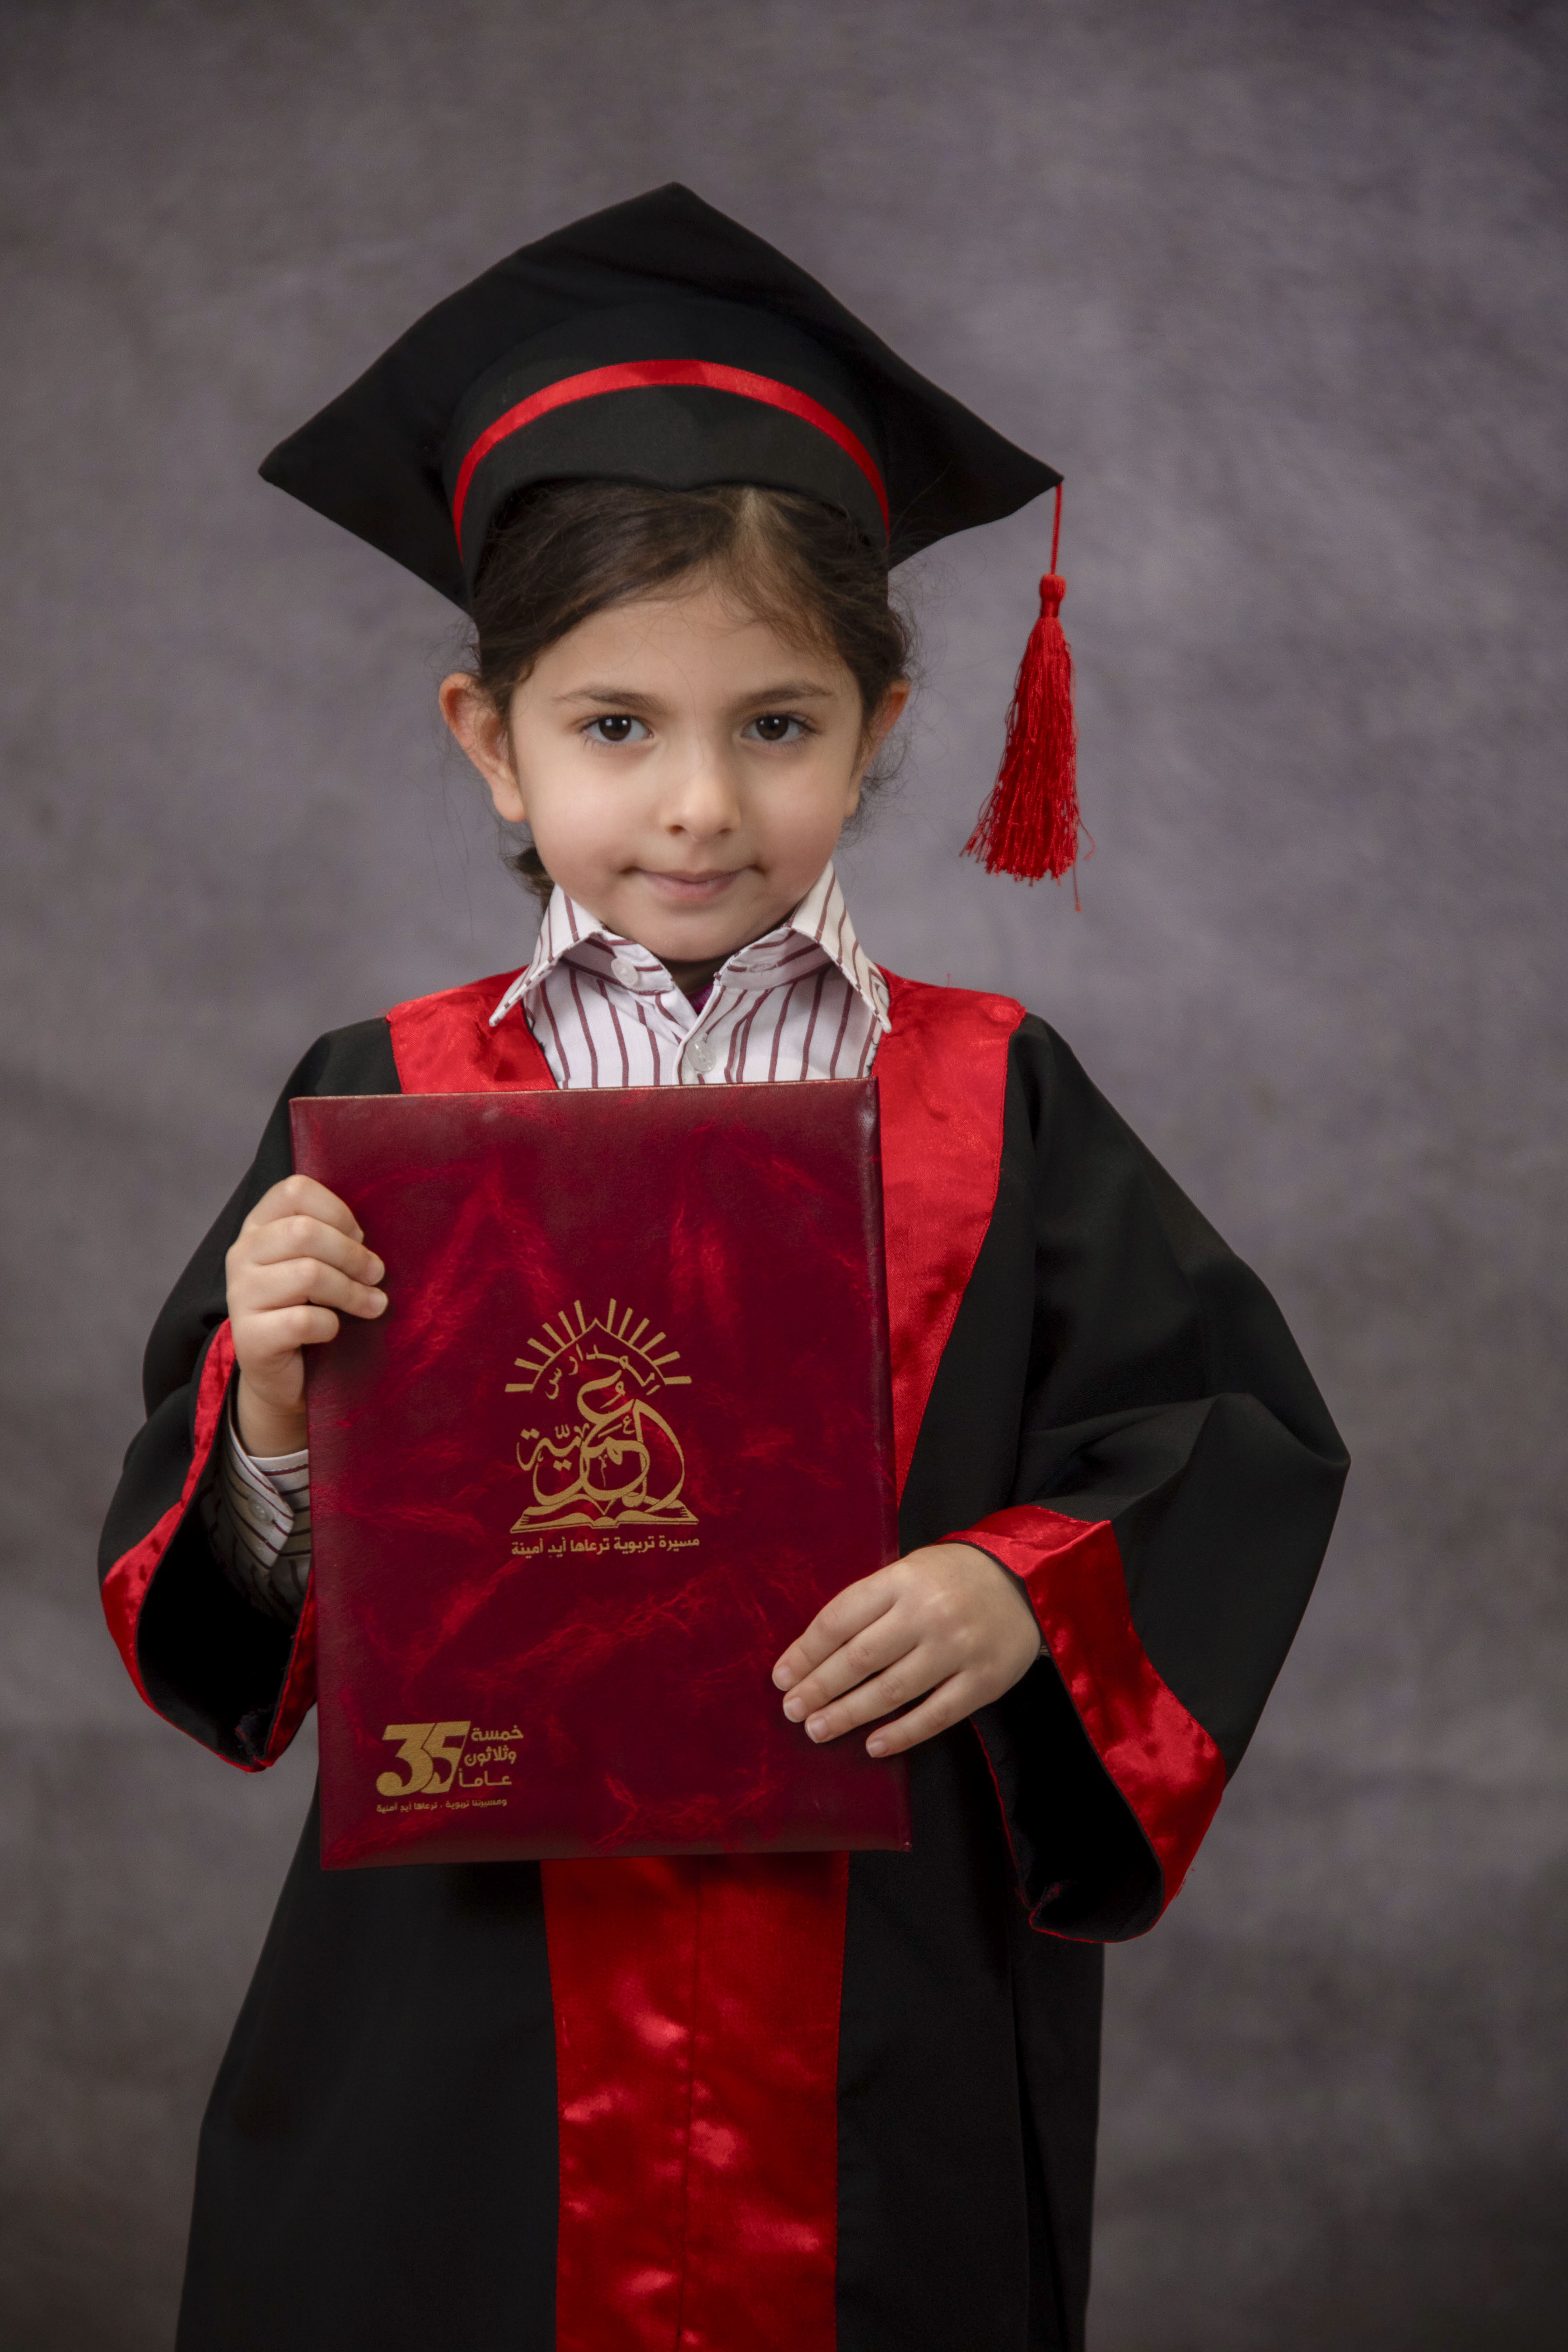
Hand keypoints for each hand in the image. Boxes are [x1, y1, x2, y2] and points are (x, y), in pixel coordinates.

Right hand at [225, 1174, 385, 1454]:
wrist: (279, 1372)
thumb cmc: (305, 1307)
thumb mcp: (313, 1263)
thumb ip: (330, 1238)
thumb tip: (367, 1236)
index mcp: (259, 1226)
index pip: (294, 1190)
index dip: (337, 1211)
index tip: (359, 1236)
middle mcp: (241, 1254)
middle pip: (304, 1232)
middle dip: (352, 1255)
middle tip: (377, 1274)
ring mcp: (240, 1295)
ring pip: (307, 1275)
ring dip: (352, 1291)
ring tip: (374, 1304)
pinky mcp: (250, 1336)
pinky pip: (303, 1320)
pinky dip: (330, 1325)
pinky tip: (335, 1330)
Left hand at [771, 1542, 1043, 1757]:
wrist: (1025, 1578)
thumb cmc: (951, 1578)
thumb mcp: (907, 1572)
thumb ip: (870, 1605)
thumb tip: (815, 1653)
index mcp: (902, 1581)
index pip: (840, 1620)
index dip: (805, 1652)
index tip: (781, 1677)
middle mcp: (927, 1613)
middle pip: (860, 1658)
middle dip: (819, 1687)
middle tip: (791, 1710)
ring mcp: (957, 1648)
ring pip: (892, 1690)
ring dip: (849, 1714)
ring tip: (817, 1729)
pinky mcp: (984, 1681)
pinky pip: (935, 1714)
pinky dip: (901, 1734)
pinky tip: (872, 1746)